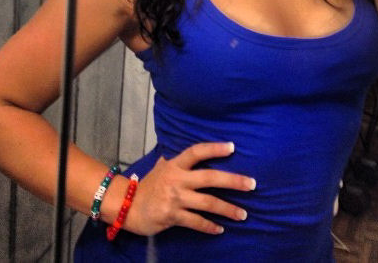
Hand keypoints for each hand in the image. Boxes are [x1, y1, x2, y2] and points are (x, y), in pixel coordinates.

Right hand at [123, 142, 255, 235]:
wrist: (126, 206)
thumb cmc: (148, 185)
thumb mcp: (160, 167)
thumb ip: (175, 161)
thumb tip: (187, 154)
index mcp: (175, 165)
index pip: (197, 152)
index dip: (214, 148)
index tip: (233, 147)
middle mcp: (177, 179)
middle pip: (210, 177)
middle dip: (233, 181)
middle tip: (252, 184)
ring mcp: (175, 198)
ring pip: (207, 203)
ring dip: (227, 209)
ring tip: (243, 214)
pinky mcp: (172, 216)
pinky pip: (195, 222)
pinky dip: (209, 226)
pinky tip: (221, 229)